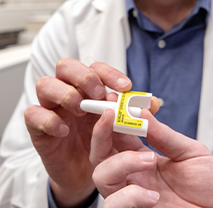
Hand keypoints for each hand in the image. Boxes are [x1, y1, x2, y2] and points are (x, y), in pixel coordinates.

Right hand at [24, 58, 131, 206]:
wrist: (83, 173)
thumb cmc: (101, 142)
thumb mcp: (121, 127)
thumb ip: (134, 113)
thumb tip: (153, 103)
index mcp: (88, 88)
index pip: (95, 67)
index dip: (109, 73)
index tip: (125, 86)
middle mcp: (68, 92)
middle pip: (65, 66)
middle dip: (84, 76)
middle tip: (99, 94)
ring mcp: (50, 108)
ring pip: (45, 84)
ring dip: (65, 94)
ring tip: (81, 110)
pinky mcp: (37, 128)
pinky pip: (32, 115)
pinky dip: (48, 120)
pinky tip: (65, 131)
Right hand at [91, 109, 212, 207]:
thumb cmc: (209, 186)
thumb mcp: (190, 152)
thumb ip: (164, 135)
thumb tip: (141, 112)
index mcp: (143, 156)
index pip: (118, 134)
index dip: (112, 117)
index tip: (114, 101)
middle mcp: (133, 175)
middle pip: (100, 153)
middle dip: (101, 132)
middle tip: (112, 115)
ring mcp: (132, 195)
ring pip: (101, 175)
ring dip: (120, 162)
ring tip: (149, 159)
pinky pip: (113, 205)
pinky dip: (130, 197)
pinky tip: (152, 196)